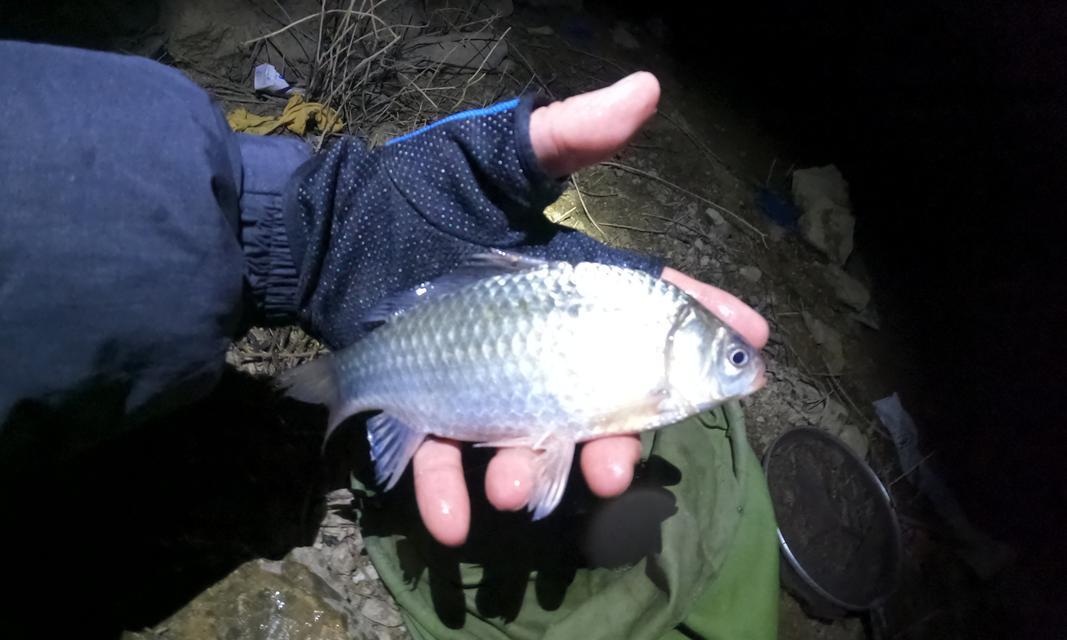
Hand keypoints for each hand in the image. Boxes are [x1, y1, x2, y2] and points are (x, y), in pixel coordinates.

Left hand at [411, 72, 769, 545]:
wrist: (331, 234)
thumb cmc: (420, 189)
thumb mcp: (498, 156)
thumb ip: (567, 135)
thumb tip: (646, 88)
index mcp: (571, 290)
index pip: (654, 309)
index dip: (707, 325)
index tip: (757, 345)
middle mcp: (541, 345)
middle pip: (598, 400)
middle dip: (617, 439)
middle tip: (620, 466)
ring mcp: (486, 384)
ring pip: (524, 441)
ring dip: (530, 474)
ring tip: (519, 491)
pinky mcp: (429, 409)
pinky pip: (443, 459)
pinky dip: (447, 492)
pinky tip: (454, 522)